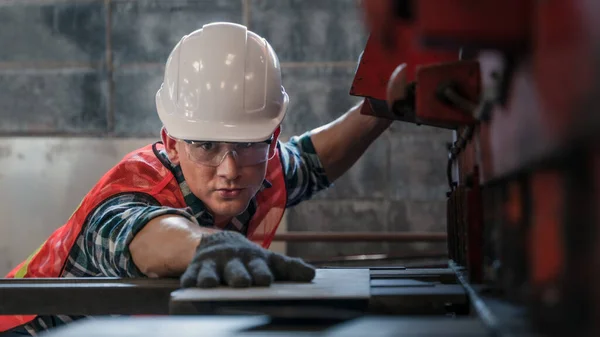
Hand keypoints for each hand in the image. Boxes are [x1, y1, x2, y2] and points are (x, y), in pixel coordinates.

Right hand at [180, 231, 315, 287]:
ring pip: (210, 273)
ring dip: (210, 278)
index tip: (265, 280)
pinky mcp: (195, 271)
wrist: (218, 243)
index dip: (261, 272)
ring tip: (210, 284)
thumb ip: (289, 268)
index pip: (259, 267)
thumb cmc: (249, 259)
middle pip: (235, 270)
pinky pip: (190, 277)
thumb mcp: (268, 261)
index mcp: (252, 260)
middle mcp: (232, 262)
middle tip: (242, 282)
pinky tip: (187, 286)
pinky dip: (189, 281)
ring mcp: (213, 266)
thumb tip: (313, 275)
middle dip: (238, 275)